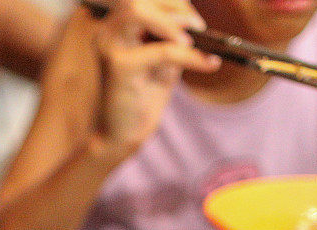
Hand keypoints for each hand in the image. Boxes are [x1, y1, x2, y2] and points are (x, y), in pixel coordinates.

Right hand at [94, 0, 220, 156]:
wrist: (125, 131)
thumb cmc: (144, 93)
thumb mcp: (164, 56)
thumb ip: (173, 34)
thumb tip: (193, 19)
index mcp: (117, 25)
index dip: (174, 2)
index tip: (195, 21)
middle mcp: (107, 31)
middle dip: (175, 7)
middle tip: (199, 29)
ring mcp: (109, 46)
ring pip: (138, 11)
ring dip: (172, 21)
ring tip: (193, 41)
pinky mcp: (118, 67)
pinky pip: (161, 50)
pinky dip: (189, 56)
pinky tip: (208, 64)